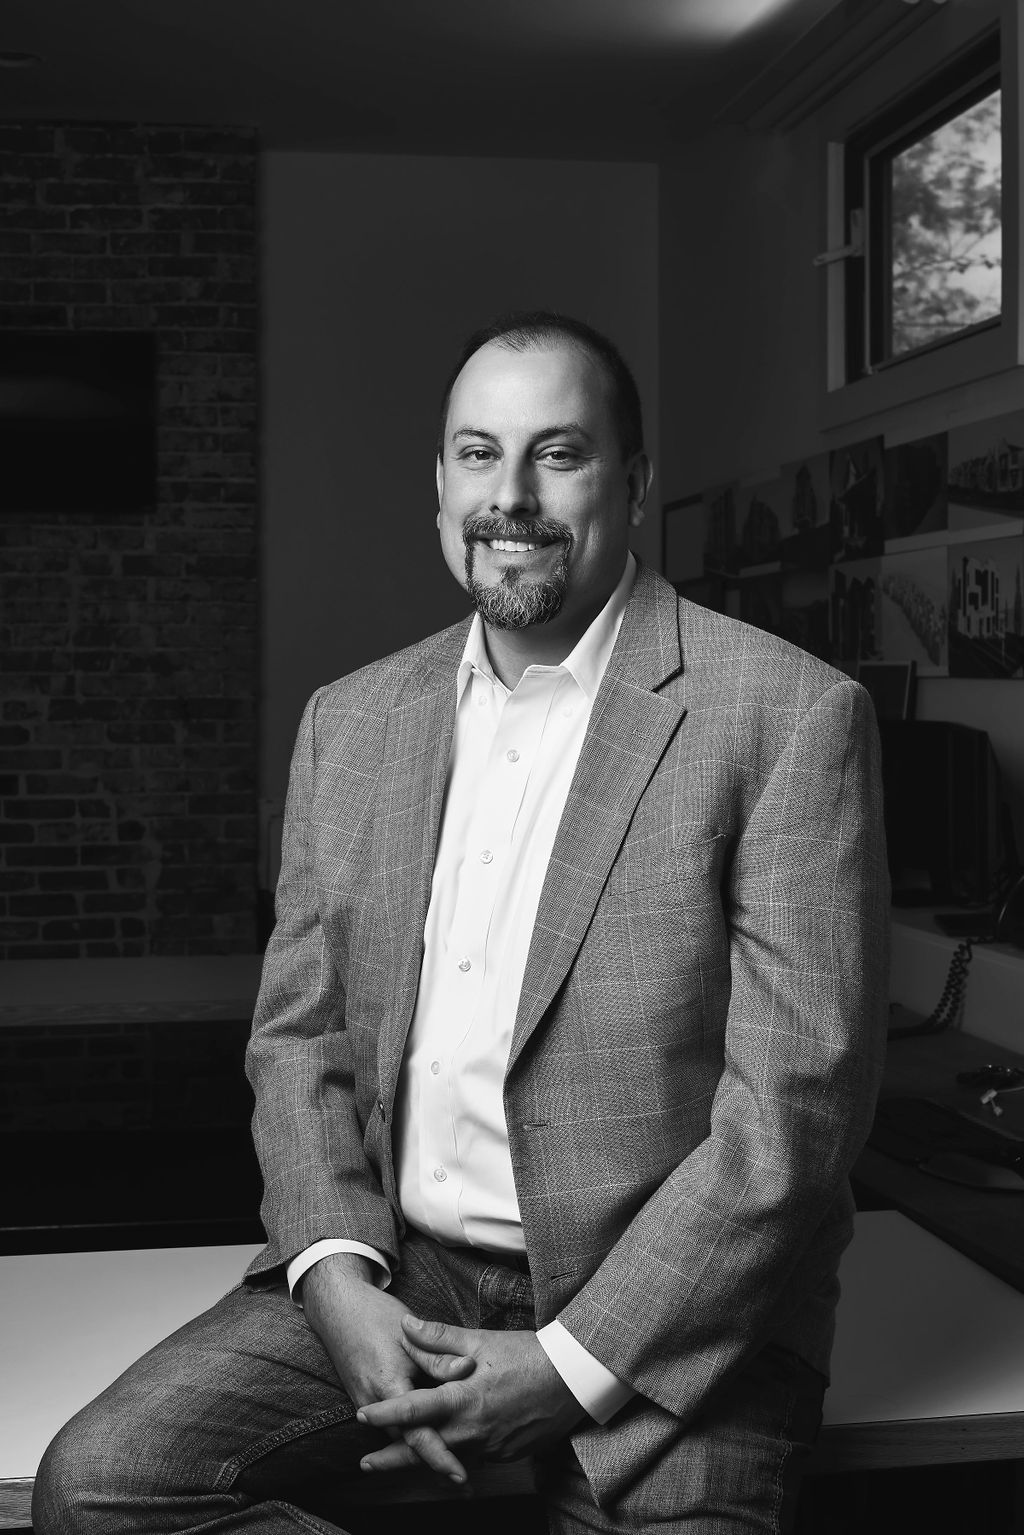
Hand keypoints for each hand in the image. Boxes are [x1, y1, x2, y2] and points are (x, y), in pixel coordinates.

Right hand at [301, 1254, 474, 1481]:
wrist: (338, 1309)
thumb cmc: (375, 1317)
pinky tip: (428, 1439)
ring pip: (399, 1436)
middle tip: (464, 1483)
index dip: (440, 1456)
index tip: (460, 1476)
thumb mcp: (409, 1334)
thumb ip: (437, 1356)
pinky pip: (391, 1425)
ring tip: (452, 1469)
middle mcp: (375, 1404)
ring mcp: (367, 1404)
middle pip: (408, 1444)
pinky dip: (409, 1436)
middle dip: (435, 1464)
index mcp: (389, 1388)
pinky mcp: (366, 1400)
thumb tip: (468, 1370)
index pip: (418, 1433)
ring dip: (422, 1452)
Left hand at [355, 1316, 587, 1474]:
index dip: (387, 1413)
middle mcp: (474, 1430)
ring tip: (395, 1461)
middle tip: (366, 1464)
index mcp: (466, 1399)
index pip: (417, 1409)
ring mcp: (491, 1447)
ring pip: (448, 1458)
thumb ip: (440, 1337)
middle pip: (425, 1449)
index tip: (362, 1416)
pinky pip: (472, 1458)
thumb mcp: (483, 1341)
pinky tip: (445, 1454)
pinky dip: (454, 1458)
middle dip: (393, 1458)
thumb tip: (406, 1325)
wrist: (574, 1381)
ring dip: (421, 1460)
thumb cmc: (529, 1356)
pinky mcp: (505, 1453)